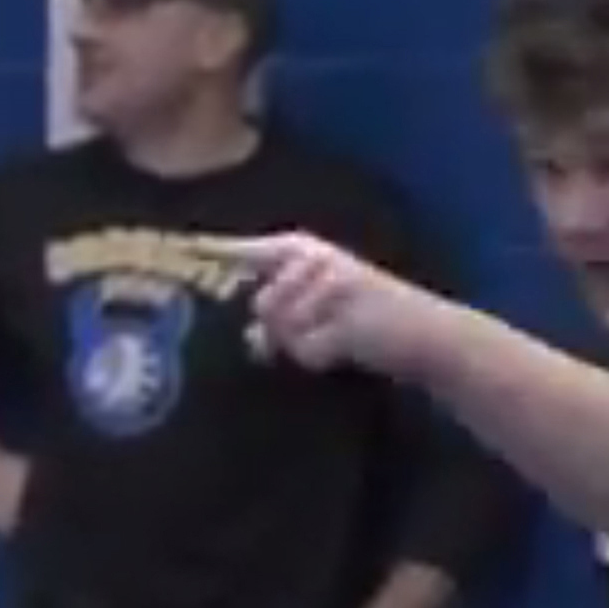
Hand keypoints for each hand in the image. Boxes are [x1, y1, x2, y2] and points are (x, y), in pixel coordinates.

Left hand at [215, 231, 450, 378]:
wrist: (427, 338)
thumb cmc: (364, 326)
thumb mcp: (314, 314)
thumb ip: (275, 319)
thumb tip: (251, 338)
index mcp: (305, 250)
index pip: (250, 250)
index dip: (214, 252)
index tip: (180, 249)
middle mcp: (315, 258)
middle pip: (260, 306)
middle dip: (279, 329)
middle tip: (325, 329)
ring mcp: (330, 282)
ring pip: (279, 328)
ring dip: (301, 345)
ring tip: (339, 338)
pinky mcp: (344, 312)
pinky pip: (305, 349)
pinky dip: (320, 358)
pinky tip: (347, 350)